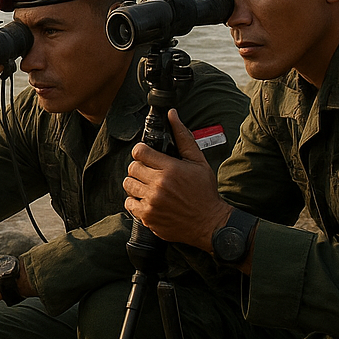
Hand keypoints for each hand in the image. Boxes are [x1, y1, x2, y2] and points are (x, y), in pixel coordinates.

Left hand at [124, 109, 230, 250]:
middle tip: (150, 172)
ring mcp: (152, 201)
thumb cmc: (204, 192)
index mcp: (170, 168)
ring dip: (136, 184)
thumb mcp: (198, 162)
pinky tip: (148, 200)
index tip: (148, 156)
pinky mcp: (148, 216)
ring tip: (149, 186)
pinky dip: (135, 201)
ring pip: (128, 184)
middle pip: (132, 167)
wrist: (210, 224)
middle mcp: (159, 184)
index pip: (140, 151)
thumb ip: (183, 137)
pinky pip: (128, 203)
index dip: (142, 152)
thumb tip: (172, 114)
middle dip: (139, 167)